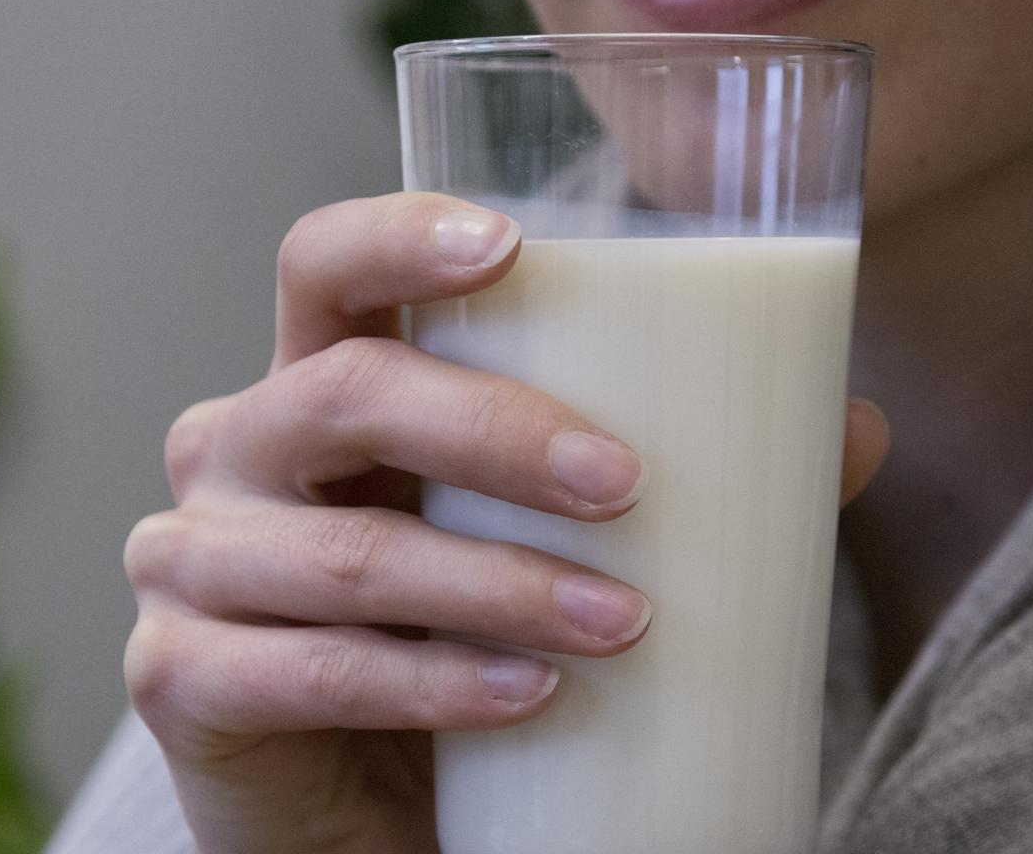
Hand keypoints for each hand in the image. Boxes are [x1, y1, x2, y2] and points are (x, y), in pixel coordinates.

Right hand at [122, 192, 889, 853]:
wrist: (377, 796)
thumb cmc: (466, 625)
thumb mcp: (551, 532)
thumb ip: (680, 471)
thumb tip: (851, 428)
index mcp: (321, 384)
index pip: (324, 267)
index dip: (397, 237)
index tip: (514, 247)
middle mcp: (237, 451)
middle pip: (342, 394)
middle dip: (495, 431)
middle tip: (626, 484)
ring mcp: (193, 564)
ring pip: (344, 553)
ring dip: (493, 583)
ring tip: (624, 621)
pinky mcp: (182, 679)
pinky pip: (304, 671)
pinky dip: (428, 684)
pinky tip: (528, 698)